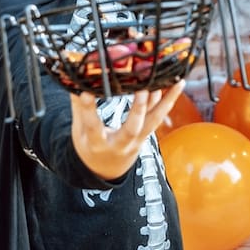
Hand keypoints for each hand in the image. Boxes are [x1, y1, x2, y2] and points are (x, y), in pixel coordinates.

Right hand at [70, 80, 185, 180]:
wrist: (106, 170)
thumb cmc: (90, 147)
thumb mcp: (78, 131)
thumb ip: (78, 106)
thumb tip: (73, 79)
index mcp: (97, 144)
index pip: (92, 127)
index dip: (88, 109)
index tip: (85, 92)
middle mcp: (120, 143)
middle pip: (131, 128)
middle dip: (138, 109)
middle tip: (142, 88)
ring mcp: (137, 140)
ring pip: (153, 121)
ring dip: (166, 101)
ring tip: (177, 82)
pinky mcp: (147, 133)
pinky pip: (158, 115)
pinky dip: (167, 99)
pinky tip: (176, 84)